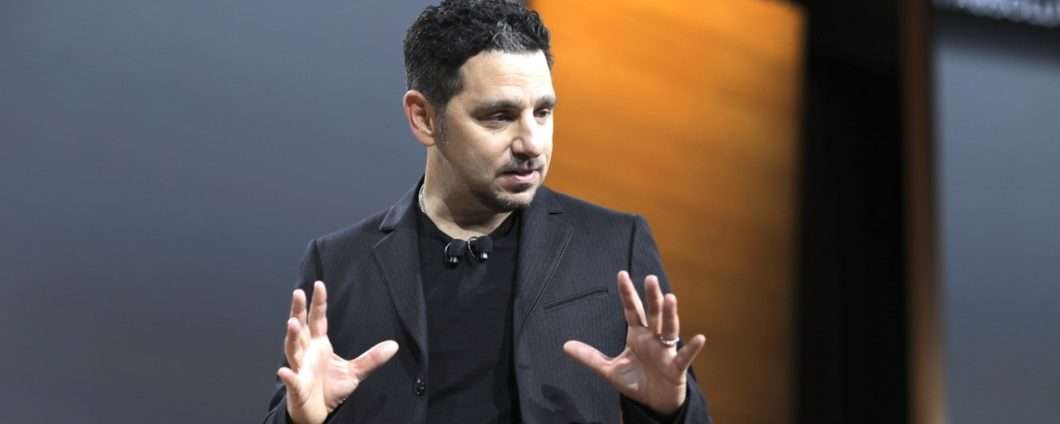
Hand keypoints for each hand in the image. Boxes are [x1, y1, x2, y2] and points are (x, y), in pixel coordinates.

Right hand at [277, 281, 398, 423]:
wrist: (319, 412)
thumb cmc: (330, 389)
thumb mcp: (355, 372)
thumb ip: (372, 358)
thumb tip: (394, 345)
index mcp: (319, 345)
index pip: (318, 320)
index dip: (318, 303)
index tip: (319, 285)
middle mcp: (307, 353)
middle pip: (301, 328)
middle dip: (298, 311)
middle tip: (298, 293)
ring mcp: (300, 368)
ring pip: (293, 349)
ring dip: (291, 337)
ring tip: (292, 323)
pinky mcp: (297, 387)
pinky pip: (292, 380)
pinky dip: (288, 376)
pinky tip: (284, 371)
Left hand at [564, 271, 705, 415]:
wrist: (654, 403)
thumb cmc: (637, 382)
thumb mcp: (609, 370)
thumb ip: (589, 357)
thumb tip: (565, 345)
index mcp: (637, 335)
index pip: (631, 310)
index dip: (627, 294)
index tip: (622, 274)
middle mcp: (653, 339)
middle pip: (652, 314)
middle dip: (651, 297)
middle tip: (650, 278)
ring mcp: (666, 351)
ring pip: (669, 329)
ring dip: (670, 314)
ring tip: (671, 298)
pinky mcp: (676, 368)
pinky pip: (685, 357)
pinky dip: (692, 348)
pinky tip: (699, 338)